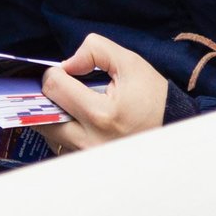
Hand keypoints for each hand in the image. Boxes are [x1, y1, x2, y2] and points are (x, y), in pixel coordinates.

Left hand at [39, 34, 168, 153]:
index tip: (65, 71)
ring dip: (51, 114)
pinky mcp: (88, 165)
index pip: (54, 88)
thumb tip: (67, 63)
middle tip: (61, 86)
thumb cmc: (153, 97)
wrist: (173, 129)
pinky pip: (60, 147)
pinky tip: (74, 119)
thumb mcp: (130, 64)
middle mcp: (90, 141)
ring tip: (67, 102)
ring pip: (49, 134)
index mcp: (101, 115)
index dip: (54, 72)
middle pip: (42, 116)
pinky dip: (61, 132)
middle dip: (46, 96)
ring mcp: (88, 157)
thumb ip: (95, 51)